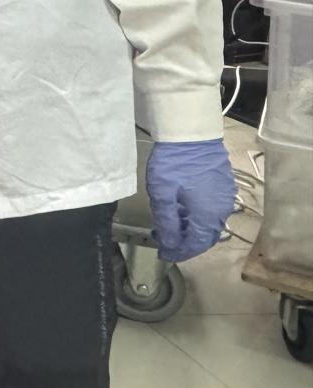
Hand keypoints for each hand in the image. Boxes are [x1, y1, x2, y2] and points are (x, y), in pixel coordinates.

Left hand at [145, 139, 235, 261]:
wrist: (191, 132)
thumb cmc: (174, 163)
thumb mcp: (163, 193)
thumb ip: (167, 221)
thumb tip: (170, 244)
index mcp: (209, 214)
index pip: (197, 243)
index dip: (180, 252)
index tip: (164, 254)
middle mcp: (222, 209)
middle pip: (205, 235)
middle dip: (185, 242)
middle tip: (165, 243)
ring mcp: (225, 196)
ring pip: (208, 222)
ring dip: (190, 228)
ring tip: (167, 227)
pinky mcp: (222, 185)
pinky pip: (211, 209)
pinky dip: (196, 216)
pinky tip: (180, 211)